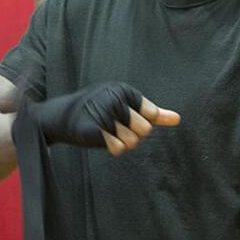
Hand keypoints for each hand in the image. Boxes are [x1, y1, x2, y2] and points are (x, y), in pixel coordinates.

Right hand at [33, 82, 179, 154]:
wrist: (61, 116)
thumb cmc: (97, 110)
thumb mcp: (124, 105)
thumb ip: (152, 112)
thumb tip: (178, 119)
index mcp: (124, 90)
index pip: (151, 116)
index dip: (139, 122)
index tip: (123, 116)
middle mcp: (115, 100)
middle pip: (145, 131)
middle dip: (132, 134)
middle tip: (114, 127)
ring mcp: (104, 115)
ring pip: (132, 142)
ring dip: (121, 143)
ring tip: (106, 132)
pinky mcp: (94, 131)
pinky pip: (118, 149)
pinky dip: (112, 148)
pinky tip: (101, 139)